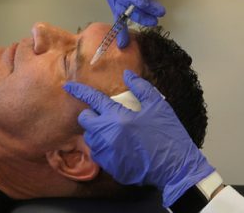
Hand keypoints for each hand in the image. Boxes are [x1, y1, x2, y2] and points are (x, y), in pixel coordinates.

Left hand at [64, 70, 213, 206]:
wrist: (175, 167)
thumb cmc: (168, 134)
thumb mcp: (158, 106)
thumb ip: (141, 88)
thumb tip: (127, 75)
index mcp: (119, 117)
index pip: (92, 100)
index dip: (79, 91)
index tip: (68, 87)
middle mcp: (107, 135)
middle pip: (85, 120)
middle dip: (92, 115)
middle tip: (107, 115)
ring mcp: (107, 153)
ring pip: (90, 138)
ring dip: (98, 132)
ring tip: (116, 131)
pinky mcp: (110, 167)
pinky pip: (98, 153)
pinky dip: (105, 147)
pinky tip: (121, 146)